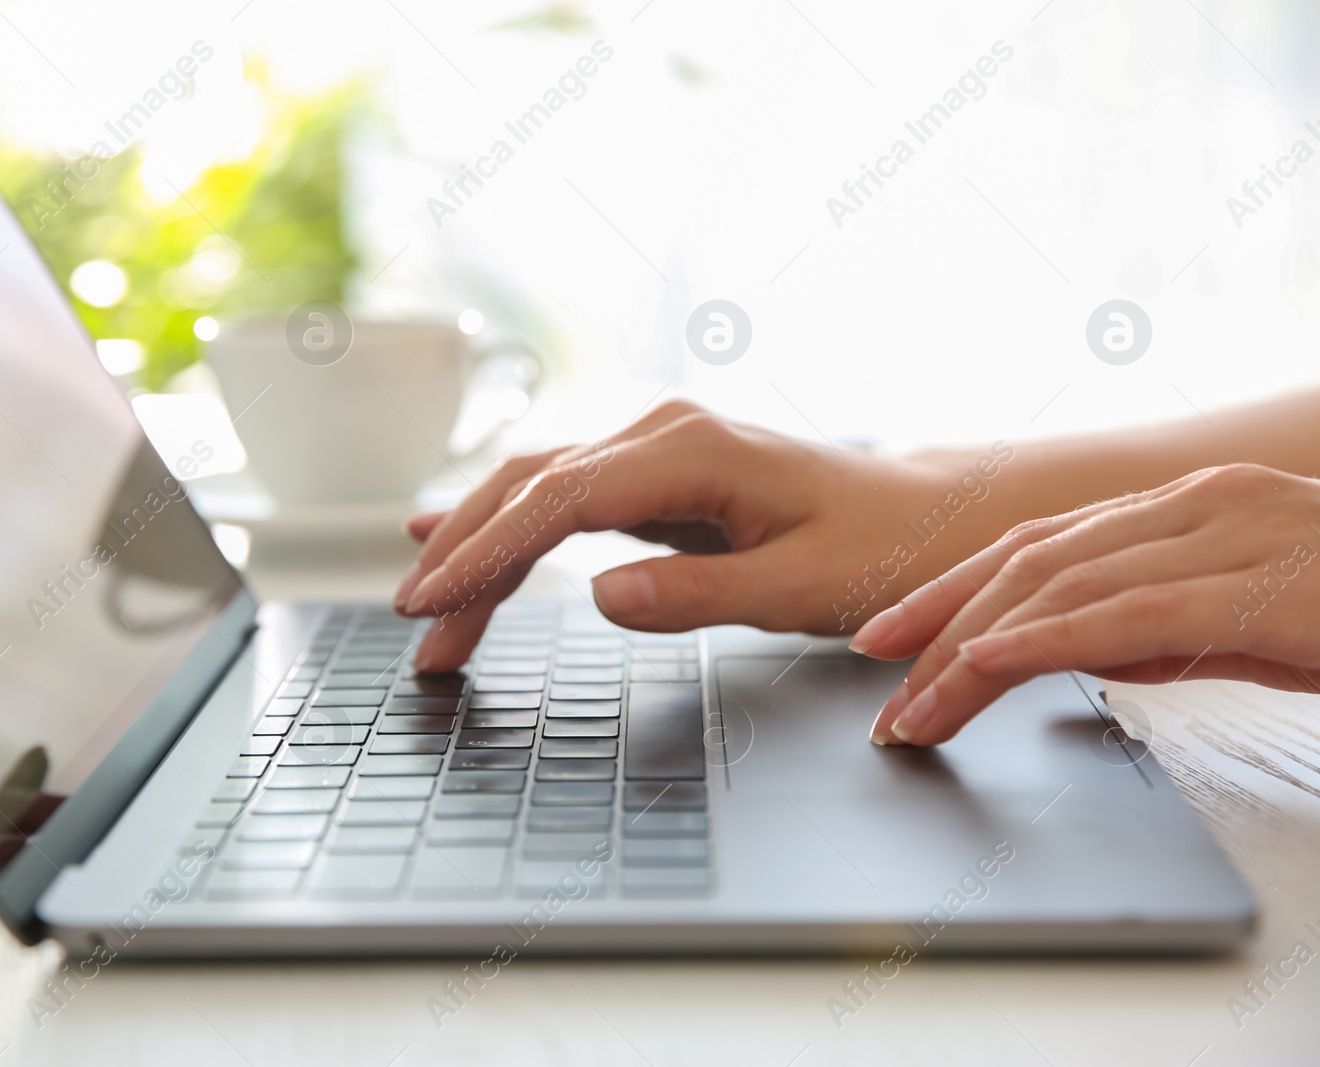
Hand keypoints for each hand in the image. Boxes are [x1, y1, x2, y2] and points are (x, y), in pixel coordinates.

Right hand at [395, 401, 1022, 670]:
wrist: (928, 519)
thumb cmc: (881, 552)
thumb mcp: (802, 590)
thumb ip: (698, 596)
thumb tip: (597, 596)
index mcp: (691, 451)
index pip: (558, 502)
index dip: (487, 553)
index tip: (434, 604)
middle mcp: (659, 434)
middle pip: (528, 489)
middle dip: (464, 558)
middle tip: (417, 630)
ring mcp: (652, 449)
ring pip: (532, 490)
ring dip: (475, 547)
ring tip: (424, 608)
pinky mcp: (652, 478)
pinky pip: (558, 499)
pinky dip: (502, 525)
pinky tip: (446, 533)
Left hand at [853, 464, 1319, 745]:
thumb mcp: (1244, 626)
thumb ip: (1160, 626)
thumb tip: (1072, 651)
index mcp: (1188, 508)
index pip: (1040, 547)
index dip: (954, 591)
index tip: (893, 640)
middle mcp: (1196, 505)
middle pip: (1030, 560)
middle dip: (940, 623)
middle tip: (882, 686)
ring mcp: (1226, 535)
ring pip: (1060, 587)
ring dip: (970, 650)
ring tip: (916, 702)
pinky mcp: (1255, 585)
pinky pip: (1126, 613)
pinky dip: (1042, 639)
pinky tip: (984, 664)